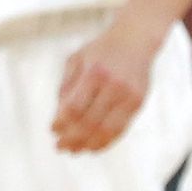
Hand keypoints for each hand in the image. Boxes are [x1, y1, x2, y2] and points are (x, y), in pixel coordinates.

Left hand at [52, 20, 160, 152]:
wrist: (135, 40)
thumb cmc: (100, 50)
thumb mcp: (77, 59)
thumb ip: (67, 86)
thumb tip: (59, 116)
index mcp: (94, 73)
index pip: (75, 106)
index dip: (62, 122)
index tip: (52, 131)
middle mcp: (114, 86)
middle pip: (90, 121)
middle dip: (73, 138)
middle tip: (60, 147)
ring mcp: (129, 96)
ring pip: (107, 129)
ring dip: (89, 144)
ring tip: (75, 151)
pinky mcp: (139, 103)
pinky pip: (121, 128)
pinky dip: (107, 141)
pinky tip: (94, 147)